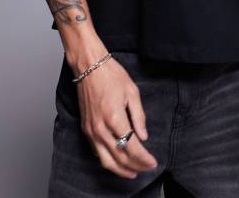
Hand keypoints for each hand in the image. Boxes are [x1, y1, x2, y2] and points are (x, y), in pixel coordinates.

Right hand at [76, 56, 158, 178]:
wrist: (89, 66)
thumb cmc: (111, 75)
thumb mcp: (132, 91)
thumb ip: (139, 116)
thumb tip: (144, 136)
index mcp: (114, 117)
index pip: (132, 146)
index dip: (144, 158)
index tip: (153, 162)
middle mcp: (100, 127)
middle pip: (119, 156)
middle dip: (135, 166)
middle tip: (147, 168)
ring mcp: (91, 130)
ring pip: (105, 160)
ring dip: (120, 169)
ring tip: (133, 172)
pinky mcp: (85, 129)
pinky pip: (96, 152)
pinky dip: (107, 160)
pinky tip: (116, 161)